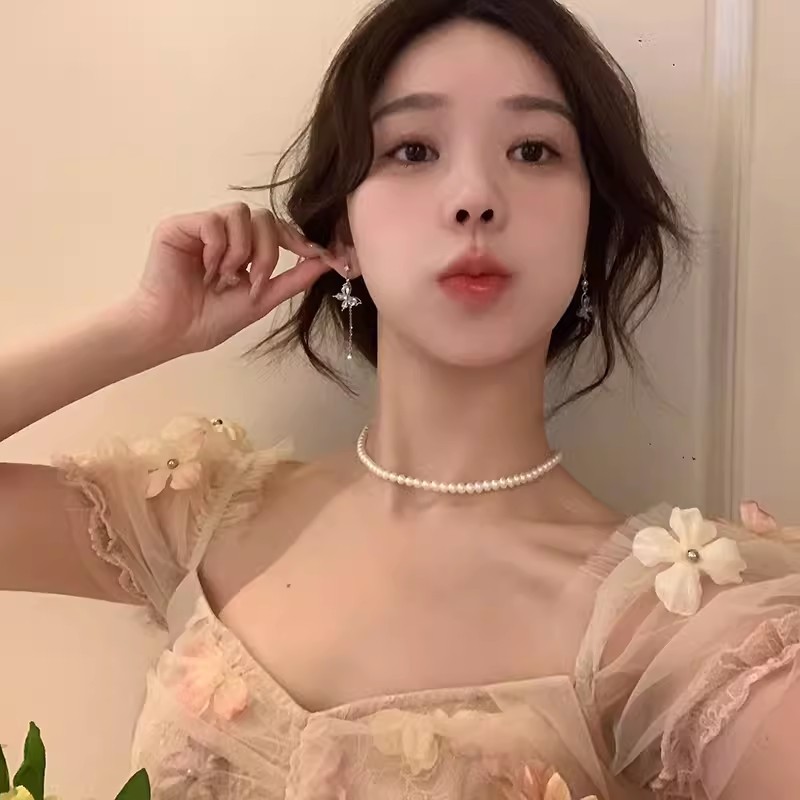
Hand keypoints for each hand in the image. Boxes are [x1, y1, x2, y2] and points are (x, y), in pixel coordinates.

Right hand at [126, 202, 343, 355]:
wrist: (175, 332)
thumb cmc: (211, 319)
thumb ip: (293, 279)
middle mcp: (224, 233)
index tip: (319, 255)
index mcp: (243, 248)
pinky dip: (217, 249)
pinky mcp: (179, 226)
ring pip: (240, 213)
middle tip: (256, 282)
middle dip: (268, 252)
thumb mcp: (262, 299)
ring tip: (225, 278)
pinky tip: (206, 271)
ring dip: (241, 251)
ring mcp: (202, 227)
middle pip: (264, 217)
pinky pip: (213, 221)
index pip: (276, 229)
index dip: (297, 239)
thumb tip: (326, 261)